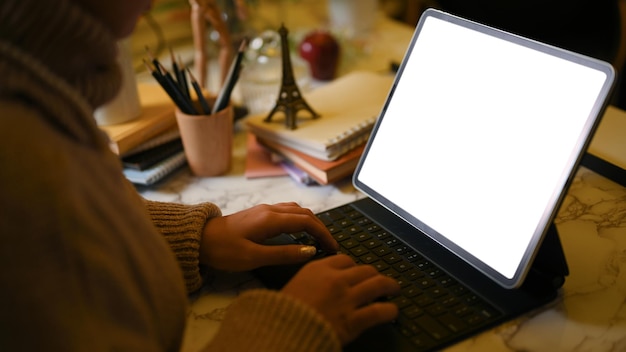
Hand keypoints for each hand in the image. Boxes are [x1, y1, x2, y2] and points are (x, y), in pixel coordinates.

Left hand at [200, 202, 338, 270]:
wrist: (199, 239)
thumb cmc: (223, 250)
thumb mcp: (254, 257)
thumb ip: (283, 254)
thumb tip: (310, 251)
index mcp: (271, 219)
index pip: (307, 222)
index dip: (324, 234)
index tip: (333, 247)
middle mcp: (270, 210)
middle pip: (305, 213)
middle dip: (321, 227)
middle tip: (330, 245)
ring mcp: (264, 210)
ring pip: (296, 210)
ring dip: (311, 222)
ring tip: (318, 238)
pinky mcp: (258, 214)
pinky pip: (287, 212)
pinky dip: (300, 220)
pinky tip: (299, 231)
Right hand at [282, 254, 399, 344]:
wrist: (280, 332)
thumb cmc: (281, 314)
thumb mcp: (292, 287)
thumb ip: (310, 282)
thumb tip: (318, 286)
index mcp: (318, 269)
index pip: (345, 260)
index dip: (354, 266)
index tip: (357, 271)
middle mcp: (335, 280)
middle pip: (365, 270)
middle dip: (374, 274)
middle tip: (378, 280)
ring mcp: (347, 299)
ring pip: (378, 284)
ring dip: (390, 286)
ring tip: (394, 288)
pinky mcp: (353, 320)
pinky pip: (379, 311)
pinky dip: (390, 310)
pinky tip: (392, 311)